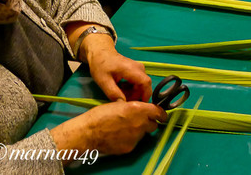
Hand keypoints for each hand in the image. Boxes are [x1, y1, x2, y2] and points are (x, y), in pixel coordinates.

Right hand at [51, 100, 166, 156]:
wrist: (88, 132)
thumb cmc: (101, 114)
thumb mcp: (120, 104)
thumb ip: (135, 107)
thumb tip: (142, 110)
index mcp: (139, 109)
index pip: (159, 112)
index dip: (161, 114)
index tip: (161, 115)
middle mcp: (140, 123)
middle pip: (153, 125)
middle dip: (148, 123)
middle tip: (138, 122)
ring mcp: (136, 136)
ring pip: (143, 134)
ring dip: (138, 131)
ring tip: (124, 129)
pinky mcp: (130, 147)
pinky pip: (134, 142)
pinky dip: (130, 139)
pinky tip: (119, 137)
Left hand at [87, 45, 152, 102]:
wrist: (101, 53)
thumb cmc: (101, 65)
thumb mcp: (103, 81)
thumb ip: (113, 93)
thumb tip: (122, 105)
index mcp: (131, 69)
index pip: (145, 83)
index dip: (146, 95)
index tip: (141, 106)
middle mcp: (139, 68)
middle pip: (144, 85)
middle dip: (136, 96)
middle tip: (123, 102)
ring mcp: (138, 68)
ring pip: (141, 85)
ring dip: (133, 93)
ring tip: (119, 95)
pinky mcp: (137, 70)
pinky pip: (138, 82)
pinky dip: (132, 89)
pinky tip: (121, 89)